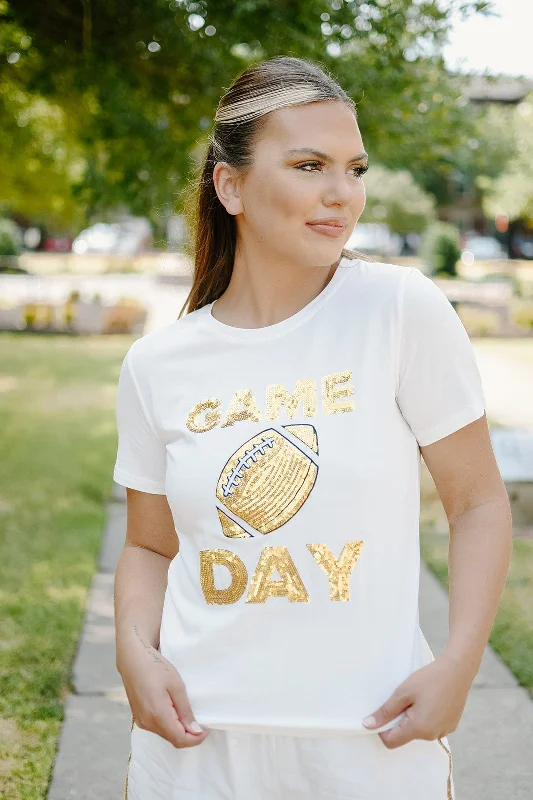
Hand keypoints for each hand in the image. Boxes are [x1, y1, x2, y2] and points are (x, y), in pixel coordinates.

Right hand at [118, 628, 208, 748]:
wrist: (133, 659)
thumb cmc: (156, 667)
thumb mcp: (176, 686)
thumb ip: (185, 710)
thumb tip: (195, 731)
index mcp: (158, 715)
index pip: (180, 739)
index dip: (195, 739)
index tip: (206, 729)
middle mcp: (147, 723)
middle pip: (172, 739)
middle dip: (189, 736)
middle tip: (201, 722)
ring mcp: (141, 721)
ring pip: (165, 735)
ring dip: (179, 731)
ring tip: (189, 716)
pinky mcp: (139, 717)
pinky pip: (157, 729)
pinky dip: (169, 726)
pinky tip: (175, 714)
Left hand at [362, 652, 473, 748]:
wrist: (458, 670)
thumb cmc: (429, 679)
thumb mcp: (403, 692)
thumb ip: (385, 711)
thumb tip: (367, 725)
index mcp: (418, 729)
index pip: (391, 742)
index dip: (382, 729)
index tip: (385, 711)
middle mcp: (432, 736)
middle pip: (405, 736)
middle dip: (399, 720)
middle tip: (405, 698)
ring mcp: (443, 731)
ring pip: (418, 731)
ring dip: (413, 718)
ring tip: (420, 697)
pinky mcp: (451, 725)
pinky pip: (431, 727)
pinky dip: (426, 717)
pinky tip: (431, 699)